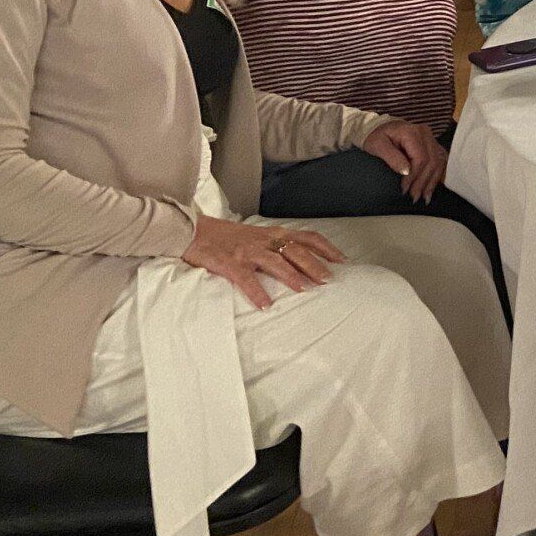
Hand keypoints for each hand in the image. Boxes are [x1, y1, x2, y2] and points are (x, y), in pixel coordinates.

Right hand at [183, 218, 343, 309]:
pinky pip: (245, 278)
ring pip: (275, 261)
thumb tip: (300, 262)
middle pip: (296, 250)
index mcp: (272, 234)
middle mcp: (263, 240)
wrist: (191, 229)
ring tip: (304, 289)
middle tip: (329, 280)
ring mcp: (246, 251)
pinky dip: (256, 292)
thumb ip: (276, 247)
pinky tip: (265, 305)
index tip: (343, 261)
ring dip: (291, 275)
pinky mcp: (228, 262)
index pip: (307, 237)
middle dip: (315, 264)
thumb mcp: (256, 237)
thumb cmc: (225, 237)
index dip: (327, 248)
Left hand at [361, 119, 447, 201]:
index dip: (414, 176)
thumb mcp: (377, 145)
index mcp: (412, 132)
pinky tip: (432, 187)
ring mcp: (431, 139)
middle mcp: (425, 134)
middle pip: (431, 161)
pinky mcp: (432, 145)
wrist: (379, 127)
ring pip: (439, 162)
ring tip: (424, 197)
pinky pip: (441, 161)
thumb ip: (392, 157)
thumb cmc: (376, 136)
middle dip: (423, 182)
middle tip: (414, 197)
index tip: (404, 189)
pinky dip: (437, 175)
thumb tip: (406, 172)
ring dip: (432, 181)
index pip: (420, 158)